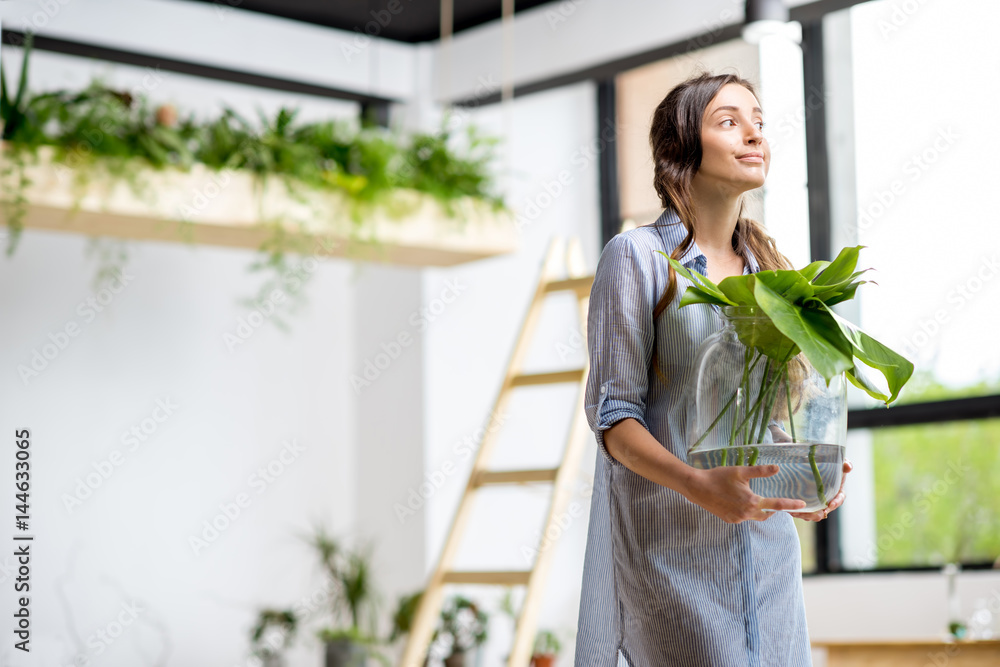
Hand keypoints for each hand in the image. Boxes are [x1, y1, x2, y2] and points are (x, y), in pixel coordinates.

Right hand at [683, 465, 806, 523]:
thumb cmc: (718, 477)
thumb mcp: (740, 471)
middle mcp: (746, 514)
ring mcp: (737, 519)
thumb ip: (760, 471)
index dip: (791, 504)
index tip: (802, 505)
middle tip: (774, 501)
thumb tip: (777, 468)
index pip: (777, 505)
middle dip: (772, 509)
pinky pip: (743, 517)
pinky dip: (746, 511)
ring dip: (758, 510)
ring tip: (753, 498)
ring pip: (754, 516)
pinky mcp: (729, 520)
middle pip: (766, 514)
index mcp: (752, 502)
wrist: (697, 488)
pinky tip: (738, 501)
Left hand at [790, 458, 852, 521]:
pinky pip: (805, 512)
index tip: (830, 504)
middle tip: (815, 513)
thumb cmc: (830, 466)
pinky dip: (800, 513)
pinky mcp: (809, 505)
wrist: (815, 467)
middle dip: (820, 513)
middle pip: (826, 510)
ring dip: (809, 515)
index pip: (839, 499)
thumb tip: (848, 467)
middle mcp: (828, 500)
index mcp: (838, 492)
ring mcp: (819, 504)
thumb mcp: (839, 464)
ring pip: (815, 514)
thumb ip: (845, 464)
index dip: (836, 503)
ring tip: (801, 514)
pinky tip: (793, 512)